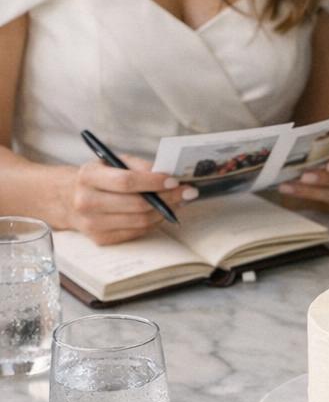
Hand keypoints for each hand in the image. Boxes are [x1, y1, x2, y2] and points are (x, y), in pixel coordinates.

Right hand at [63, 154, 197, 245]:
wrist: (67, 198)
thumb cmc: (98, 177)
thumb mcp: (112, 161)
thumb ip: (138, 166)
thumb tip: (167, 174)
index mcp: (88, 176)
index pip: (126, 182)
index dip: (153, 182)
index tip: (175, 181)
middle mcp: (86, 202)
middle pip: (136, 205)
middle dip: (168, 198)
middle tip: (187, 192)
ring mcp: (92, 224)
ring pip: (139, 221)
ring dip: (165, 212)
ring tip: (179, 201)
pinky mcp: (100, 239)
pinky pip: (136, 232)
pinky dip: (153, 222)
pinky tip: (162, 212)